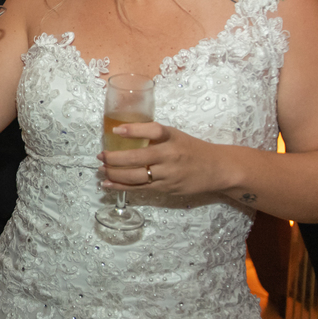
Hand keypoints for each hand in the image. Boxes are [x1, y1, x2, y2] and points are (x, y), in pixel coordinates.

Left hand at [98, 122, 224, 196]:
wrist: (217, 169)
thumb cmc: (192, 149)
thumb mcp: (175, 135)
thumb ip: (153, 135)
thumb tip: (122, 133)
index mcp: (173, 137)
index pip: (153, 131)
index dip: (134, 130)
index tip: (116, 130)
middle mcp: (170, 155)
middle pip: (139, 158)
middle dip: (115, 158)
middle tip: (101, 156)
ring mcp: (168, 174)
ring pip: (137, 176)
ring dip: (115, 174)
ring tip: (101, 169)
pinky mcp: (166, 188)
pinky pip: (140, 188)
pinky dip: (122, 186)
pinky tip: (107, 183)